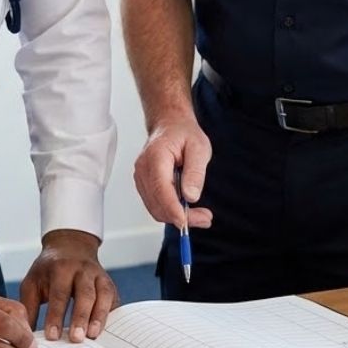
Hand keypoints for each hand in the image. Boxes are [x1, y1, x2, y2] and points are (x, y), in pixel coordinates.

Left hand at [20, 229, 118, 342]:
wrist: (70, 246)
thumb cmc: (48, 270)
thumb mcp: (33, 282)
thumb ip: (29, 307)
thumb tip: (26, 336)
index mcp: (60, 268)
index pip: (59, 293)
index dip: (56, 315)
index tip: (52, 336)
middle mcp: (82, 270)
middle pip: (84, 293)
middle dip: (81, 317)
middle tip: (76, 339)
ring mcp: (98, 275)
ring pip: (103, 295)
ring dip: (99, 316)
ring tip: (93, 336)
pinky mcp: (109, 283)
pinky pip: (113, 299)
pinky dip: (111, 314)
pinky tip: (106, 330)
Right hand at [133, 115, 212, 229]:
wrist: (170, 125)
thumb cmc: (183, 133)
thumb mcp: (199, 147)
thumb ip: (195, 172)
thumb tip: (190, 196)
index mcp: (156, 157)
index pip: (161, 189)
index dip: (173, 209)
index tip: (186, 222)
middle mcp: (143, 169)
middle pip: (157, 204)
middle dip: (180, 217)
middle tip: (206, 218)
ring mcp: (141, 178)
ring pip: (155, 208)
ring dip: (176, 216)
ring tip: (201, 215)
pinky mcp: (144, 185)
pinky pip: (155, 204)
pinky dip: (171, 211)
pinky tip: (187, 207)